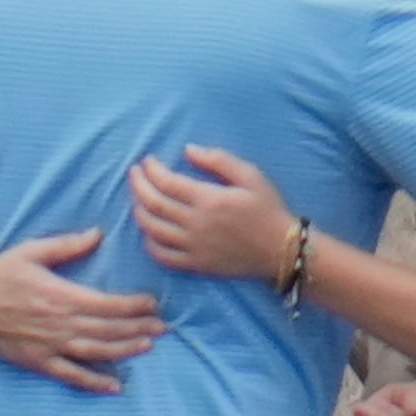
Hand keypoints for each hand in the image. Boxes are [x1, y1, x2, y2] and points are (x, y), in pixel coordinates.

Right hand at [0, 227, 165, 394]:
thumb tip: (98, 234)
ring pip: (97, 351)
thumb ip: (67, 245)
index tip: (153, 304)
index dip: (133, 305)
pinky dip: (95, 382)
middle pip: (108, 328)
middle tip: (163, 328)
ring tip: (148, 346)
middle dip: (138, 328)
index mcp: (62, 295)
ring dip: (125, 350)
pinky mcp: (40, 362)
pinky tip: (116, 386)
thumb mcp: (31, 252)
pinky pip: (72, 375)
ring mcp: (51, 345)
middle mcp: (61, 323)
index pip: (108, 303)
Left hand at [132, 145, 301, 281]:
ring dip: (139, 210)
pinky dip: (149, 242)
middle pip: (153, 204)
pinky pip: (163, 256)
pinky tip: (149, 231)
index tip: (147, 161)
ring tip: (138, 198)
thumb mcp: (250, 175)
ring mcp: (194, 247)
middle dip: (138, 185)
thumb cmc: (268, 209)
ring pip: (152, 229)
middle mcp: (196, 224)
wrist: (282, 250)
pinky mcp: (197, 264)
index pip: (166, 182)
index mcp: (208, 200)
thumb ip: (218, 160)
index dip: (151, 170)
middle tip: (134, 174)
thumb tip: (188, 150)